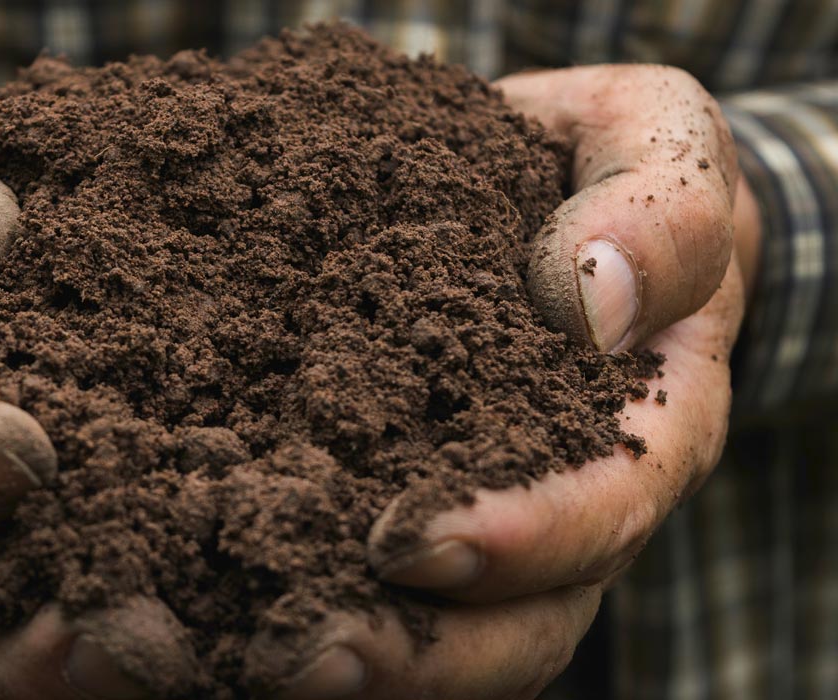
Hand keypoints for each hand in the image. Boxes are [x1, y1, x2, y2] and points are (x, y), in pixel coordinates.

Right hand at [0, 71, 198, 698]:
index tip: (14, 443)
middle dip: (49, 658)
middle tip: (136, 644)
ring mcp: (44, 557)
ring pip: (84, 657)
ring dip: (167, 670)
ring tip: (255, 653)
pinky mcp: (149, 536)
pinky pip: (192, 596)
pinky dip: (256, 606)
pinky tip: (338, 585)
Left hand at [252, 65, 758, 698]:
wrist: (549, 195)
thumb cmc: (607, 167)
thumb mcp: (656, 147)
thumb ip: (658, 214)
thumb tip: (595, 299)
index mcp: (646, 425)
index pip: (602, 508)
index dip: (520, 539)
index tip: (413, 547)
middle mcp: (570, 503)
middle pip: (514, 621)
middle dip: (416, 655)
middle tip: (298, 663)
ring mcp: (485, 514)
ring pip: (439, 633)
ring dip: (347, 659)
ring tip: (241, 658)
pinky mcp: (400, 497)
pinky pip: (362, 578)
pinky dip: (294, 603)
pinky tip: (207, 610)